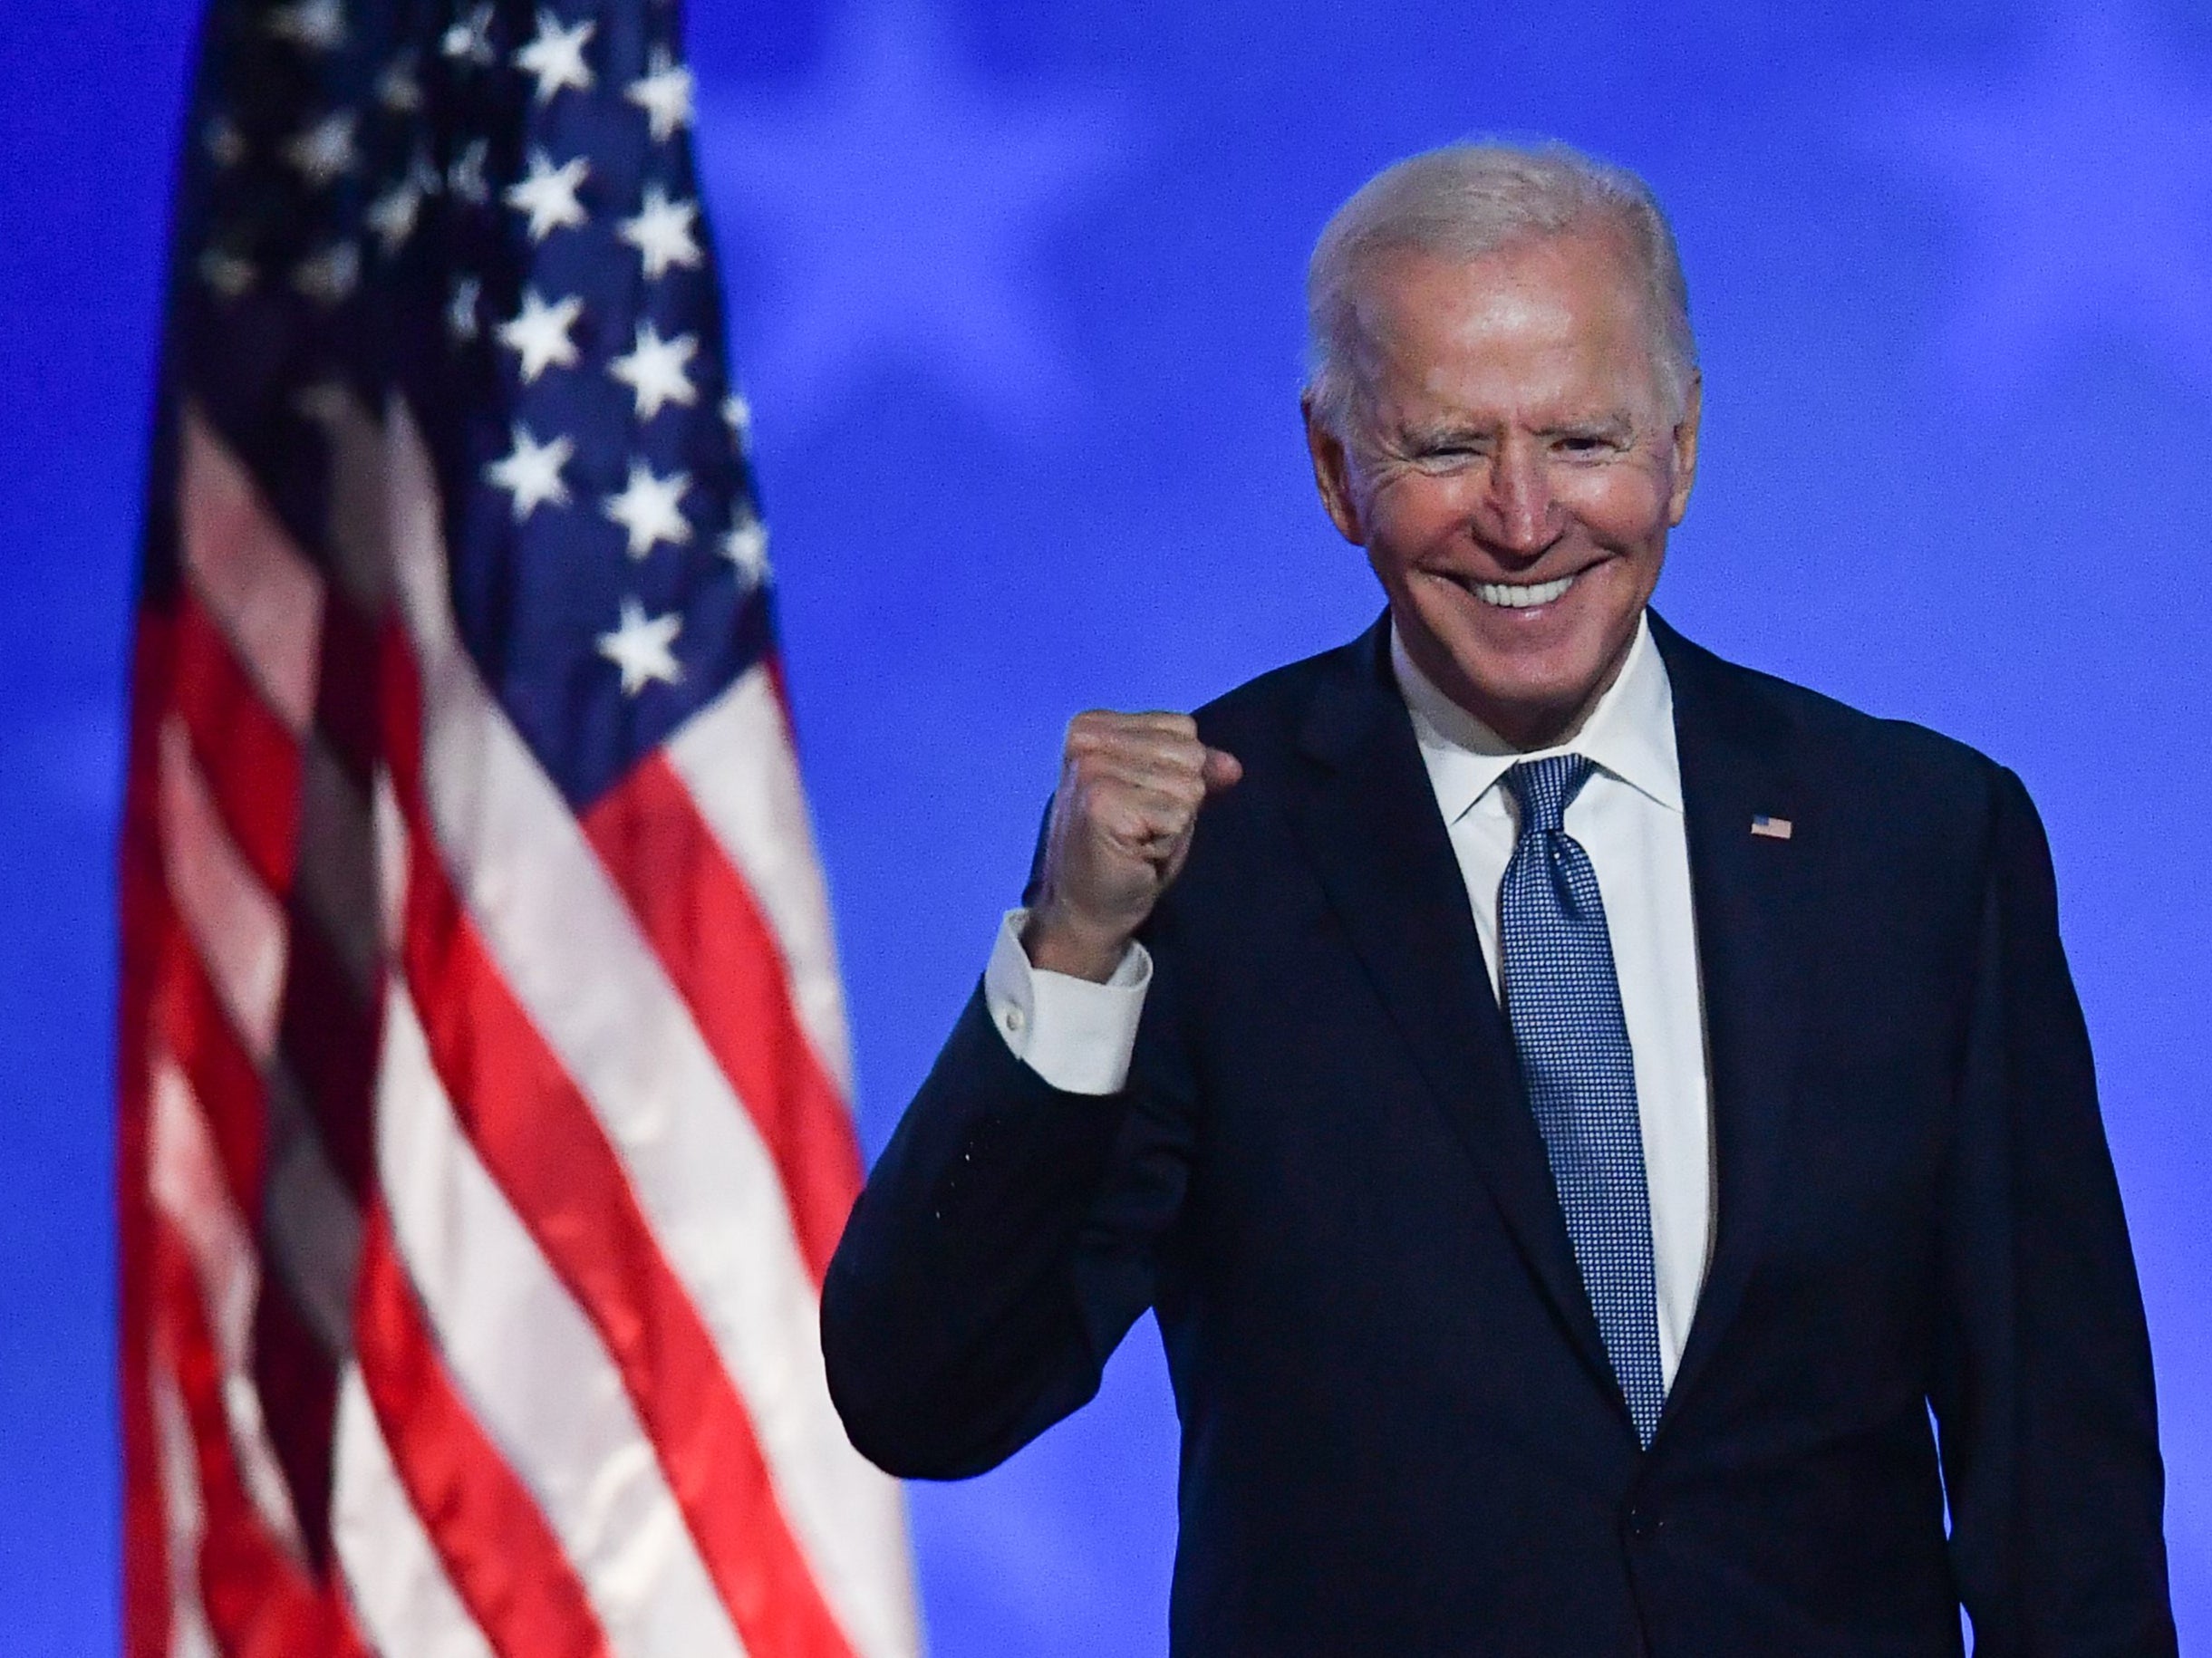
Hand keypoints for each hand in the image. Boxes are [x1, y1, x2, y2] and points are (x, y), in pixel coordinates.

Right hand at [1022, 711, 1242, 981]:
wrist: (1086, 910)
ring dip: (1175, 822)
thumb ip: (1194, 771)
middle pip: (1189, 753)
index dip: (1177, 774)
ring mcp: (1091, 770)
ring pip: (1189, 784)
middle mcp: (1087, 741)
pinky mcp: (1102, 804)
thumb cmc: (1123, 853)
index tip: (1139, 803)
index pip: (1181, 726)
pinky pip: (1179, 814)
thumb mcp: (1162, 798)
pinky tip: (1136, 853)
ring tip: (1138, 839)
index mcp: (1093, 726)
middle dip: (1179, 798)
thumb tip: (1232, 766)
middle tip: (1140, 826)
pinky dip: (1168, 842)